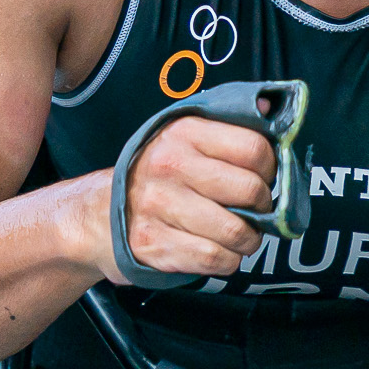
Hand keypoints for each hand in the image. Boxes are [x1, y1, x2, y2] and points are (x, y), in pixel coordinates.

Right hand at [92, 115, 274, 282]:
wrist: (98, 215)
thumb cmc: (153, 177)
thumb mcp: (181, 138)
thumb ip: (223, 127)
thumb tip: (266, 108)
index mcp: (183, 134)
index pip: (253, 149)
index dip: (271, 169)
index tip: (265, 178)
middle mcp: (170, 166)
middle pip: (250, 190)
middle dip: (263, 207)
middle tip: (256, 211)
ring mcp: (160, 206)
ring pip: (236, 231)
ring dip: (248, 240)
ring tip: (241, 235)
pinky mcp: (155, 243)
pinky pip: (215, 258)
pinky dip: (228, 260)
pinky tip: (222, 252)